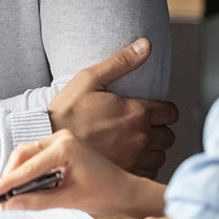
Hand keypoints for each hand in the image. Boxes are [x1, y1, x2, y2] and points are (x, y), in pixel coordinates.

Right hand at [0, 129, 164, 217]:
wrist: (125, 190)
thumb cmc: (105, 192)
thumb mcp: (68, 199)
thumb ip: (36, 201)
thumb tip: (10, 203)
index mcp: (65, 147)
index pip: (28, 166)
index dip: (6, 181)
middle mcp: (61, 138)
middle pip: (22, 153)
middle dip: (9, 174)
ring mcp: (61, 139)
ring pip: (27, 153)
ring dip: (17, 171)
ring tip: (10, 192)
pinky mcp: (61, 145)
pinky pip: (36, 154)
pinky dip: (28, 169)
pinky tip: (25, 183)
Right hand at [45, 38, 178, 175]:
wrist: (47, 140)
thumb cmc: (66, 110)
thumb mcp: (90, 78)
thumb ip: (121, 62)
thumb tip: (145, 45)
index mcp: (136, 112)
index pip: (171, 112)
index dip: (163, 110)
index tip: (149, 110)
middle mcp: (140, 137)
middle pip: (168, 136)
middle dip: (158, 130)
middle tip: (138, 126)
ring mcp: (134, 159)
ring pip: (159, 155)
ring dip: (150, 149)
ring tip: (130, 142)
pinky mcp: (124, 174)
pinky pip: (147, 173)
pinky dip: (141, 166)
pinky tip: (125, 157)